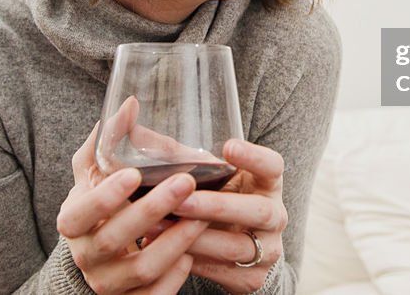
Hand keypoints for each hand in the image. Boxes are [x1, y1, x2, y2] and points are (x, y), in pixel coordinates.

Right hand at [56, 118, 208, 293]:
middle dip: (153, 210)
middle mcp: (86, 256)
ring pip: (142, 269)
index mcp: (72, 222)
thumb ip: (108, 137)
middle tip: (186, 182)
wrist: (103, 254)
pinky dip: (175, 275)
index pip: (80, 214)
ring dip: (175, 241)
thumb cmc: (102, 199)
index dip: (105, 197)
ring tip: (201, 216)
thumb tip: (131, 102)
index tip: (133, 174)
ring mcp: (108, 283)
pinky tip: (192, 252)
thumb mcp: (96, 170)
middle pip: (116, 239)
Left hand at [168, 139, 286, 293]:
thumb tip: (134, 130)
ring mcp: (267, 249)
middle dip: (217, 205)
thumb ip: (179, 157)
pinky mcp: (252, 279)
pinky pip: (222, 272)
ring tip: (158, 226)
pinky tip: (164, 251)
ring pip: (236, 246)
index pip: (273, 166)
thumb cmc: (219, 201)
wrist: (239, 252)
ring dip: (195, 238)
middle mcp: (274, 216)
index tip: (228, 147)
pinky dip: (192, 261)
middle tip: (182, 199)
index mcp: (267, 184)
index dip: (254, 157)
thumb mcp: (209, 179)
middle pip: (258, 210)